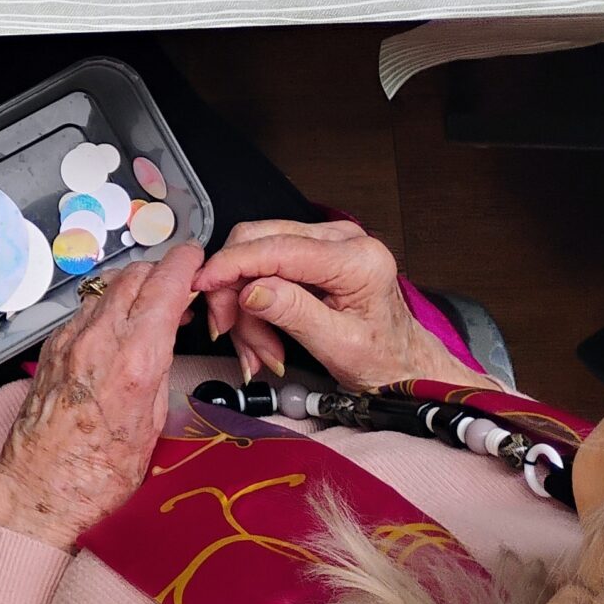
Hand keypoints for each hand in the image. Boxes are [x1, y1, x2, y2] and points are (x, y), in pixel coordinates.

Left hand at [0, 245, 203, 549]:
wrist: (39, 491)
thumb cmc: (98, 476)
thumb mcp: (152, 426)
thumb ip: (159, 372)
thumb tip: (166, 340)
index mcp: (133, 361)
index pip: (163, 287)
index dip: (184, 264)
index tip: (196, 257)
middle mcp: (97, 341)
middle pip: (134, 277)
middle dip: (161, 272)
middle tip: (181, 284)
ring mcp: (69, 341)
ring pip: (107, 290)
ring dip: (133, 287)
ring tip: (152, 306)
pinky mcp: (51, 349)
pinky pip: (85, 312)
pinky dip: (108, 308)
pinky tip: (119, 327)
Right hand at [195, 219, 491, 391]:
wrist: (403, 365)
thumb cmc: (381, 360)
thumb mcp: (338, 346)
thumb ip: (294, 313)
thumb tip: (250, 290)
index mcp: (357, 259)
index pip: (277, 248)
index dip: (231, 265)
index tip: (200, 287)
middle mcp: (343, 238)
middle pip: (258, 241)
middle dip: (234, 291)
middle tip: (228, 334)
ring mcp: (328, 240)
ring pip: (255, 254)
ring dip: (244, 304)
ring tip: (259, 351)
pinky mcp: (314, 250)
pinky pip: (265, 263)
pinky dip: (254, 300)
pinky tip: (263, 334)